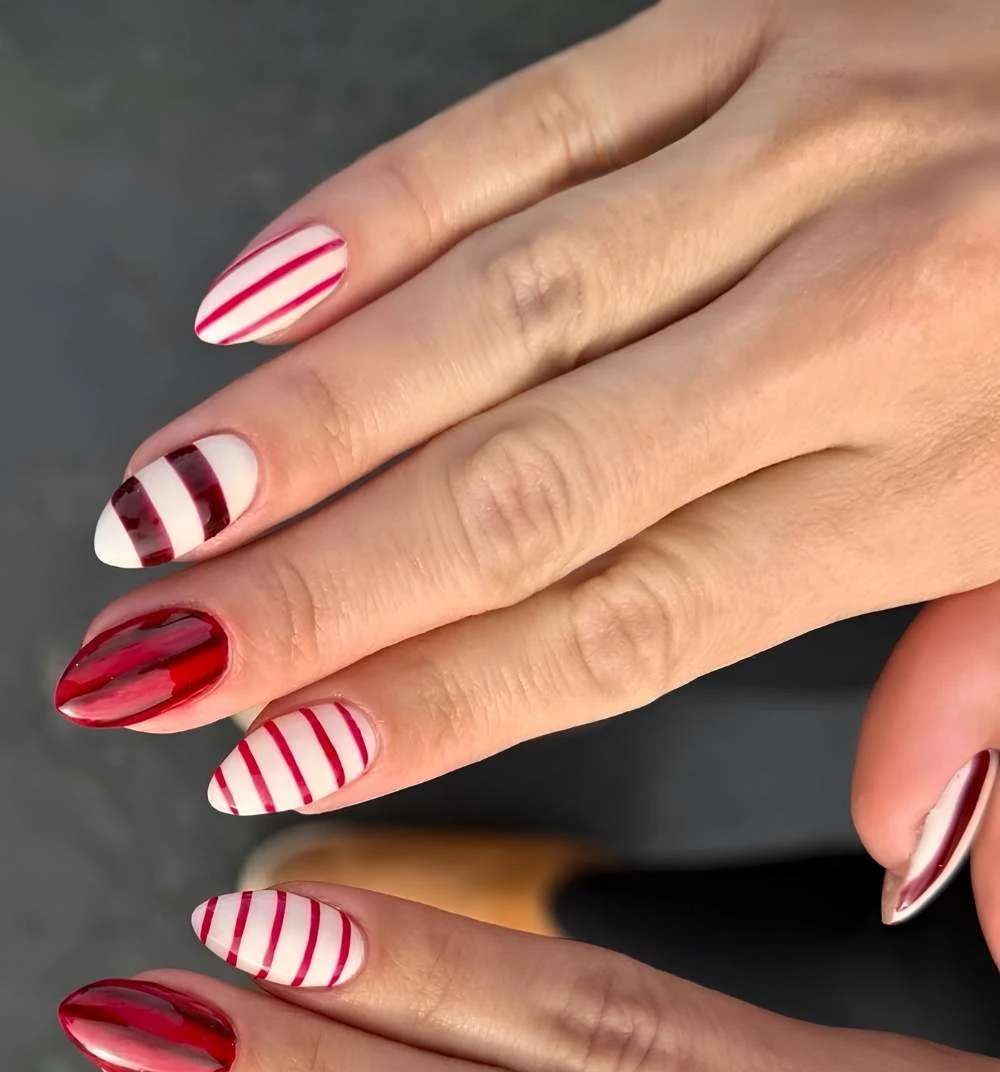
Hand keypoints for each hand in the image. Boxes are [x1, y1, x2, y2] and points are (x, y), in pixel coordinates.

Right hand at [55, 0, 999, 822]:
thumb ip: (989, 691)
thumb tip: (907, 848)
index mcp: (944, 471)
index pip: (629, 625)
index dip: (438, 705)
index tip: (282, 760)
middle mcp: (860, 310)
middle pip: (522, 490)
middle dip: (311, 593)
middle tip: (154, 665)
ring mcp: (798, 145)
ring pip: (494, 312)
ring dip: (300, 425)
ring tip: (160, 518)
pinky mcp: (759, 18)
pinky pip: (531, 120)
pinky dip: (373, 216)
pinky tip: (252, 306)